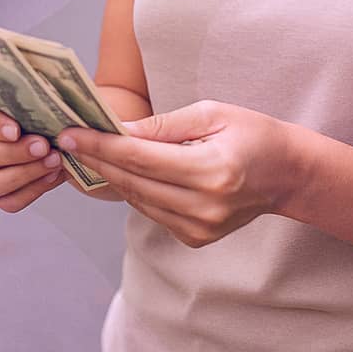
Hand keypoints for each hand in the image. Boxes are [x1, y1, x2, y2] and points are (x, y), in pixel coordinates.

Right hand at [0, 96, 66, 212]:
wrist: (47, 129)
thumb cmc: (32, 105)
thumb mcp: (28, 91)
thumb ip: (28, 90)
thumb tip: (43, 87)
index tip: (16, 129)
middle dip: (11, 153)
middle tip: (43, 146)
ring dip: (23, 175)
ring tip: (53, 161)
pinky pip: (7, 202)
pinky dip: (33, 190)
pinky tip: (52, 174)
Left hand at [57, 100, 298, 247]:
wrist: (287, 174)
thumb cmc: (252, 133)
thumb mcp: (211, 113)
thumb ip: (164, 125)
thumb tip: (118, 129)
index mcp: (211, 171)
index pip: (141, 158)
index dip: (102, 145)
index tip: (71, 133)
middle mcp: (204, 206)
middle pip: (133, 181)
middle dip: (96, 159)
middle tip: (66, 141)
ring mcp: (199, 228)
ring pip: (137, 199)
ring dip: (108, 175)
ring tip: (83, 152)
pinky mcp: (195, 238)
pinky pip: (150, 210)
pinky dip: (132, 190)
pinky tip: (116, 170)